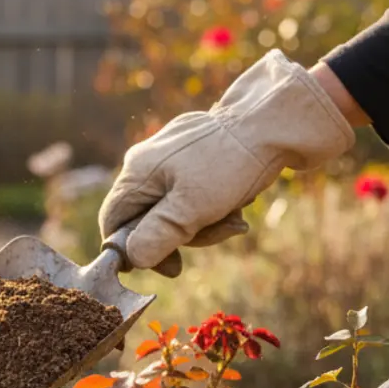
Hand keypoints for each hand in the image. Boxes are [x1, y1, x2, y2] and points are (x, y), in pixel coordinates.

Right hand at [98, 51, 355, 275]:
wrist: (274, 122)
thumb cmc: (229, 165)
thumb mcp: (191, 209)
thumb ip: (155, 237)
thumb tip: (131, 259)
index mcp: (137, 172)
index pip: (113, 222)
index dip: (133, 250)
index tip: (170, 265)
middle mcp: (146, 162)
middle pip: (148, 218)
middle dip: (183, 234)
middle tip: (217, 231)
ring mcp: (171, 156)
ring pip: (175, 208)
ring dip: (204, 222)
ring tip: (233, 215)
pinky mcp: (195, 154)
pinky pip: (193, 191)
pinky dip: (213, 203)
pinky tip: (236, 198)